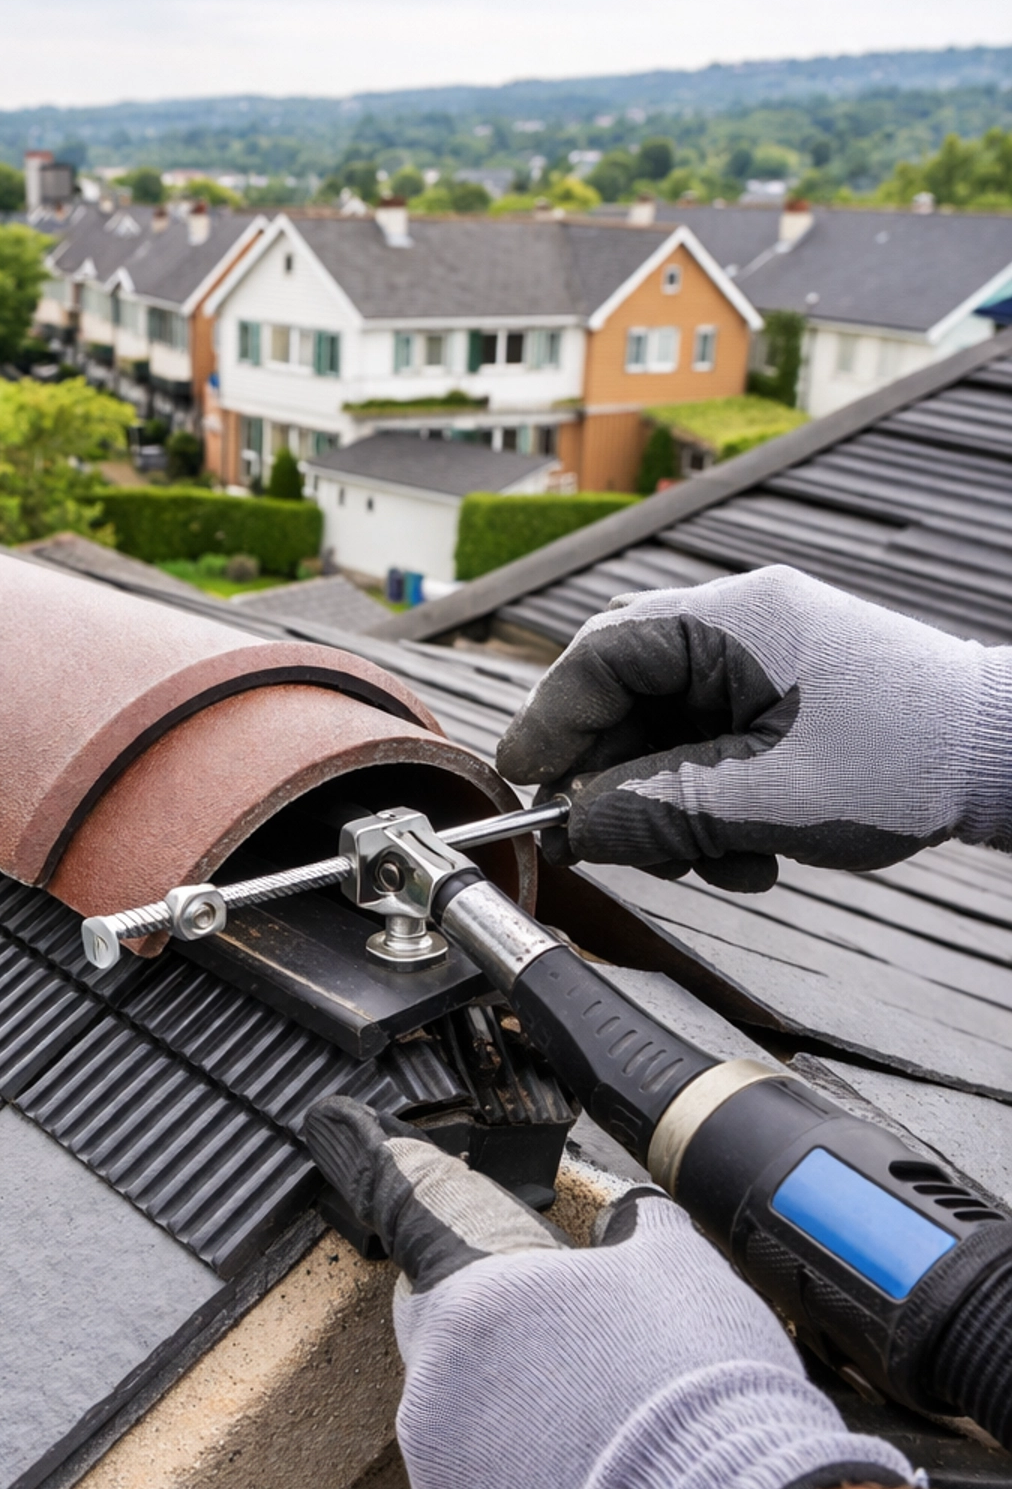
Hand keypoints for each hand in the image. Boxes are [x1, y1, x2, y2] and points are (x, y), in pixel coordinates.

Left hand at [303, 1098, 915, 1488]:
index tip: (340, 1124)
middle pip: (435, 1314)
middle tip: (555, 1315)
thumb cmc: (701, 1396)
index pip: (409, 1206)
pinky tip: (583, 1470)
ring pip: (453, 1403)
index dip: (381, 1161)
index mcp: (472, 1294)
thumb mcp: (677, 1264)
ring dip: (505, 1395)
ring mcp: (439, 1464)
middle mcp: (434, 1380)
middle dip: (482, 1304)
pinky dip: (514, 1469)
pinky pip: (472, 1478)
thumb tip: (623, 1220)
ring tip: (594, 1410)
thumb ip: (630, 1226)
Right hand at [494, 565, 1011, 891]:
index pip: (598, 657)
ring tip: (717, 865)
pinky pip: (709, 750)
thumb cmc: (909, 762)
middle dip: (618, 783)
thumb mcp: (767, 801)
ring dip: (672, 811)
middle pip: (626, 700)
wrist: (1007, 759)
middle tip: (612, 845)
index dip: (550, 724)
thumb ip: (659, 811)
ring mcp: (760, 664)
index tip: (525, 786)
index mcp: (732, 623)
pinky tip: (751, 853)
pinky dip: (712, 808)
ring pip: (665, 737)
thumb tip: (577, 826)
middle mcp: (739, 628)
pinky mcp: (781, 700)